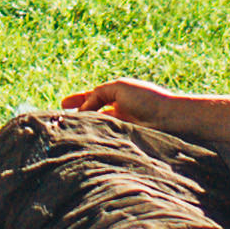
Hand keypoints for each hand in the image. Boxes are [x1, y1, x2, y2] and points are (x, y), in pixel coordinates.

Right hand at [63, 77, 183, 128]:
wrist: (169, 119)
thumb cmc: (147, 99)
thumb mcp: (119, 87)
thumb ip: (97, 95)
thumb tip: (83, 112)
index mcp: (119, 95)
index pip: (94, 97)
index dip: (79, 100)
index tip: (63, 105)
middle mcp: (118, 111)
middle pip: (93, 113)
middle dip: (78, 115)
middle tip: (60, 119)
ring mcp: (121, 126)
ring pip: (97, 125)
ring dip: (84, 125)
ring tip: (68, 128)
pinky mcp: (124, 141)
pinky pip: (104, 137)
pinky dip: (94, 135)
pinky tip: (84, 137)